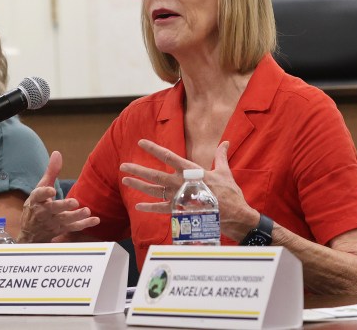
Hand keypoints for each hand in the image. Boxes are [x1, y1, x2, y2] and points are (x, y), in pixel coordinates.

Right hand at [17, 151, 99, 242]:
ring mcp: (52, 222)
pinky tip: (95, 220)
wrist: (30, 232)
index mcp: (36, 199)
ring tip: (87, 211)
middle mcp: (43, 212)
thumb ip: (51, 171)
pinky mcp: (60, 229)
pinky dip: (84, 224)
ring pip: (65, 220)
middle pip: (53, 209)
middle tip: (75, 202)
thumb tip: (57, 153)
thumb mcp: (40, 187)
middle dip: (64, 206)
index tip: (51, 190)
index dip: (44, 193)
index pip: (38, 195)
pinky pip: (73, 228)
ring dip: (76, 216)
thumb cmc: (37, 204)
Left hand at [121, 139, 258, 240]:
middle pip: (155, 174)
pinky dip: (149, 207)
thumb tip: (225, 142)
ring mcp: (179, 197)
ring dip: (139, 185)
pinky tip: (138, 205)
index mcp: (191, 170)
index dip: (153, 149)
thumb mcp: (224, 171)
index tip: (140, 143)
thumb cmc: (229, 192)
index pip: (168, 156)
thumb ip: (220, 156)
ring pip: (154, 190)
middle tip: (123, 166)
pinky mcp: (180, 210)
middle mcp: (181, 183)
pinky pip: (161, 208)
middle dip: (138, 170)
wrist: (233, 214)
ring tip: (125, 180)